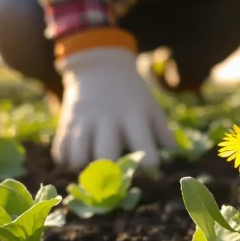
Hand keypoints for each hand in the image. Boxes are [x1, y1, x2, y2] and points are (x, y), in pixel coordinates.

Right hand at [52, 47, 175, 169]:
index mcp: (133, 114)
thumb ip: (164, 134)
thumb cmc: (132, 95)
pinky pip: (61, 152)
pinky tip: (79, 158)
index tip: (150, 167)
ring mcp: (84, 120)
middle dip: (110, 172)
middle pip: (105, 155)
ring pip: (79, 157)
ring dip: (87, 169)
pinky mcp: (66, 123)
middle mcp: (107, 118)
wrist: (100, 67)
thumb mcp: (151, 108)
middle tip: (115, 174)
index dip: (149, 163)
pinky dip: (68, 162)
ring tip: (94, 167)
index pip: (144, 147)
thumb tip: (178, 157)